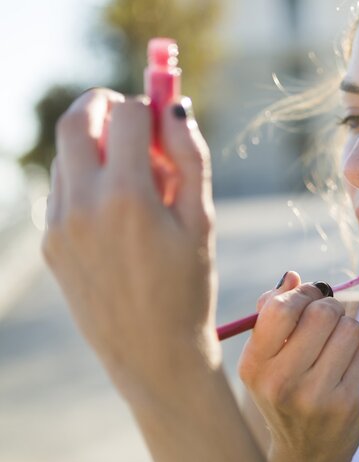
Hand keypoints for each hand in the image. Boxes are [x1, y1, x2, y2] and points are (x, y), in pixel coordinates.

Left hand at [43, 89, 219, 403]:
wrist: (153, 353)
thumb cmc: (189, 287)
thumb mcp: (203, 222)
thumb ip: (190, 158)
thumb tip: (174, 109)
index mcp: (127, 198)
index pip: (127, 115)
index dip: (149, 107)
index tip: (164, 118)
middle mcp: (82, 205)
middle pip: (75, 120)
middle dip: (104, 105)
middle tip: (131, 117)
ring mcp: (59, 226)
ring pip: (66, 155)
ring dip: (96, 145)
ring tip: (135, 179)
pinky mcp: (50, 244)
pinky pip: (62, 189)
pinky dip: (86, 179)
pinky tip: (118, 211)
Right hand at [238, 271, 358, 461]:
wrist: (306, 455)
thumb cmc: (284, 393)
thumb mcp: (264, 360)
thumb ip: (272, 313)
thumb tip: (293, 276)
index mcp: (254, 366)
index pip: (281, 308)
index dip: (302, 293)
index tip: (307, 297)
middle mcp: (281, 382)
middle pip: (322, 313)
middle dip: (329, 307)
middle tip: (327, 318)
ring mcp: (316, 395)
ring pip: (349, 328)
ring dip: (347, 329)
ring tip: (335, 346)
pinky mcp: (348, 403)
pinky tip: (346, 367)